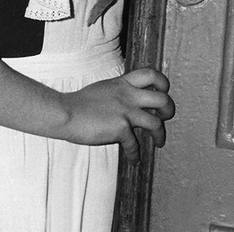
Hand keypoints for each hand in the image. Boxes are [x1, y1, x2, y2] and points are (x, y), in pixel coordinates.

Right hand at [59, 68, 175, 161]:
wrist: (65, 113)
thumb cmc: (78, 104)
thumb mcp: (102, 89)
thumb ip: (117, 92)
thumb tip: (127, 101)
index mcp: (121, 84)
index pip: (150, 74)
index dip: (163, 83)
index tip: (163, 92)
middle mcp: (127, 96)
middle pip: (162, 99)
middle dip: (169, 110)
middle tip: (165, 117)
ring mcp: (125, 112)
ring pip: (156, 123)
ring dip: (160, 135)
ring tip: (158, 142)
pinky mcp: (120, 128)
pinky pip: (134, 145)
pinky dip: (135, 154)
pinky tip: (134, 159)